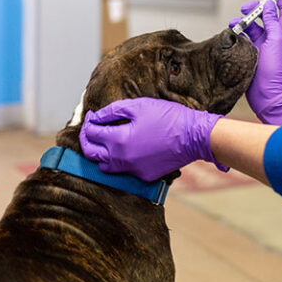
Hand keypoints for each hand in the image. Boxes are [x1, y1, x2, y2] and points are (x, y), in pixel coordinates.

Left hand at [79, 98, 227, 181]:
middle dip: (87, 140)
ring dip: (101, 153)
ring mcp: (133, 170)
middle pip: (92, 154)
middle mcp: (122, 159)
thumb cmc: (169, 117)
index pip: (91, 134)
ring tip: (106, 141)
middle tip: (91, 129)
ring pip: (105, 166)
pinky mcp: (144, 176)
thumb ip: (112, 111)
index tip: (92, 116)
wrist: (194, 136)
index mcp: (118, 140)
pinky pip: (124, 170)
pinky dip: (120, 161)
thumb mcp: (139, 106)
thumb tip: (96, 116)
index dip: (89, 122)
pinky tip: (127, 149)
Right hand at [229, 0, 281, 124]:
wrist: (268, 93)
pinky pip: (244, 36)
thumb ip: (271, 20)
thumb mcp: (276, 40)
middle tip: (246, 9)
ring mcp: (264, 44)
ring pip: (253, 24)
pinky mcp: (252, 51)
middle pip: (265, 13)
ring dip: (244, 20)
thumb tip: (267, 4)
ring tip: (236, 23)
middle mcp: (276, 35)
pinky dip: (238, 31)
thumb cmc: (276, 68)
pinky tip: (233, 31)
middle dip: (255, 7)